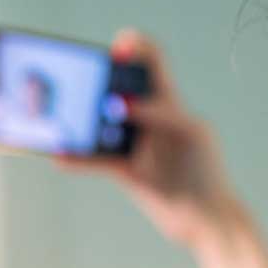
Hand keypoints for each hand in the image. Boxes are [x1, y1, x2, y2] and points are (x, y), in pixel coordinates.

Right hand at [58, 29, 246, 250]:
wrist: (208, 221)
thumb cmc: (207, 173)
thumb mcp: (190, 136)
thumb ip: (162, 115)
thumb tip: (121, 104)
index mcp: (170, 102)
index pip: (151, 62)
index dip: (133, 46)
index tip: (117, 47)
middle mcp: (149, 117)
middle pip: (117, 87)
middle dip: (97, 80)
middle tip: (81, 83)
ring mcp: (136, 143)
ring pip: (100, 124)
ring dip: (81, 121)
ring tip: (64, 117)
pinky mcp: (126, 170)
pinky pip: (95, 160)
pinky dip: (77, 158)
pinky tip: (59, 155)